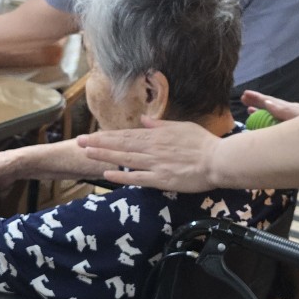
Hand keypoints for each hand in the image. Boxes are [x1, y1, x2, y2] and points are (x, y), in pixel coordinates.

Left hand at [77, 116, 218, 192]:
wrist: (218, 160)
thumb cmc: (204, 143)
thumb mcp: (182, 127)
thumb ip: (161, 124)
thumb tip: (144, 119)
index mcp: (157, 135)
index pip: (128, 134)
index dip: (108, 135)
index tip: (92, 134)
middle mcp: (153, 148)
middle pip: (121, 145)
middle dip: (99, 143)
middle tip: (79, 141)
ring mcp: (156, 164)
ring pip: (125, 159)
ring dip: (104, 155)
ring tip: (87, 152)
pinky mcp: (162, 179)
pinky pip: (138, 178)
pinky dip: (122, 176)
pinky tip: (107, 174)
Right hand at [241, 89, 298, 121]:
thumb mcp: (298, 117)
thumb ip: (283, 110)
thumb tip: (267, 102)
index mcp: (289, 109)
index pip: (269, 101)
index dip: (257, 98)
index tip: (244, 94)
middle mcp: (291, 111)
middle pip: (271, 103)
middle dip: (257, 101)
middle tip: (243, 98)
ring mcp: (295, 117)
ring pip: (275, 111)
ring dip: (262, 110)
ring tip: (250, 110)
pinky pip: (280, 118)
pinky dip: (271, 118)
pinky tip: (269, 122)